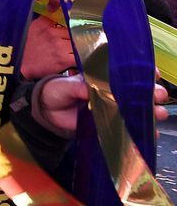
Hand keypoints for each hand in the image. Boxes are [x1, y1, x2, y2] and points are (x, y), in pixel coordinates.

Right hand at [21, 17, 76, 78]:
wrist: (18, 67)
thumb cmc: (23, 49)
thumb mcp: (30, 29)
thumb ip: (43, 21)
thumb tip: (53, 12)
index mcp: (44, 25)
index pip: (64, 19)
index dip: (71, 24)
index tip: (73, 28)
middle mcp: (52, 33)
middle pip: (73, 33)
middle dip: (74, 38)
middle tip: (72, 44)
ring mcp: (59, 46)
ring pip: (77, 44)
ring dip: (78, 49)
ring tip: (75, 53)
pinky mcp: (63, 59)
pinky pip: (79, 57)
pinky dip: (80, 58)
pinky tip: (79, 60)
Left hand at [37, 75, 168, 135]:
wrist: (46, 112)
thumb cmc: (57, 91)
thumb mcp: (65, 85)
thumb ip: (77, 86)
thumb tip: (90, 90)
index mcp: (104, 77)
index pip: (128, 72)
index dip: (144, 72)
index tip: (154, 74)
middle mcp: (113, 92)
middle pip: (139, 91)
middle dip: (153, 92)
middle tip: (158, 95)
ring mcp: (114, 109)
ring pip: (138, 109)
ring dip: (152, 111)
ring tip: (158, 113)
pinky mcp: (110, 125)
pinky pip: (129, 128)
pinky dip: (141, 131)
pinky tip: (150, 133)